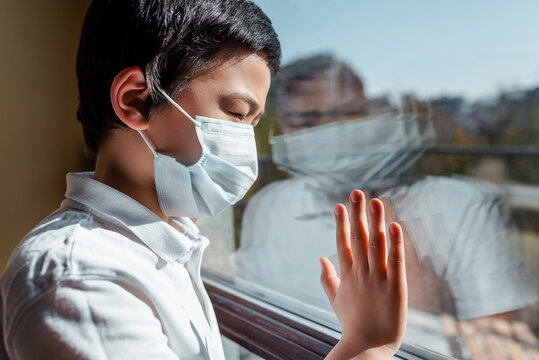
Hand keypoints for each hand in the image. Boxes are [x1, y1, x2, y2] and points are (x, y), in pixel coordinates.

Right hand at [320, 190, 407, 359]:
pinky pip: (395, 262)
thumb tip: (320, 257)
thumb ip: (327, 278)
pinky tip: (394, 226)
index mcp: (346, 275)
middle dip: (357, 214)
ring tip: (375, 201)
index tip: (339, 205)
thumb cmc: (352, 324)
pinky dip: (395, 244)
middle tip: (356, 193)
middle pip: (358, 238)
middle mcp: (360, 273)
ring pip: (376, 245)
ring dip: (375, 222)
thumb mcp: (335, 300)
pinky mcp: (396, 288)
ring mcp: (378, 279)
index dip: (340, 223)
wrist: (367, 347)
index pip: (342, 243)